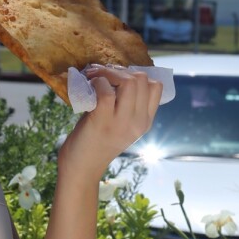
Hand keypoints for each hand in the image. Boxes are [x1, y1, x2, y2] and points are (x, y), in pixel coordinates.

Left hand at [58, 67, 162, 184]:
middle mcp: (138, 122)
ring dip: (108, 73)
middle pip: (142, 79)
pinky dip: (97, 82)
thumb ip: (127, 105)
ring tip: (95, 78)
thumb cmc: (97, 142)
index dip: (137, 76)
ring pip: (129, 82)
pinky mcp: (102, 120)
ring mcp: (122, 122)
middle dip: (121, 71)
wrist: (82, 168)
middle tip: (103, 75)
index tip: (119, 79)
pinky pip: (105, 91)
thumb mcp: (121, 125)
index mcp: (145, 121)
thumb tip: (120, 74)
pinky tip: (89, 86)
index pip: (155, 87)